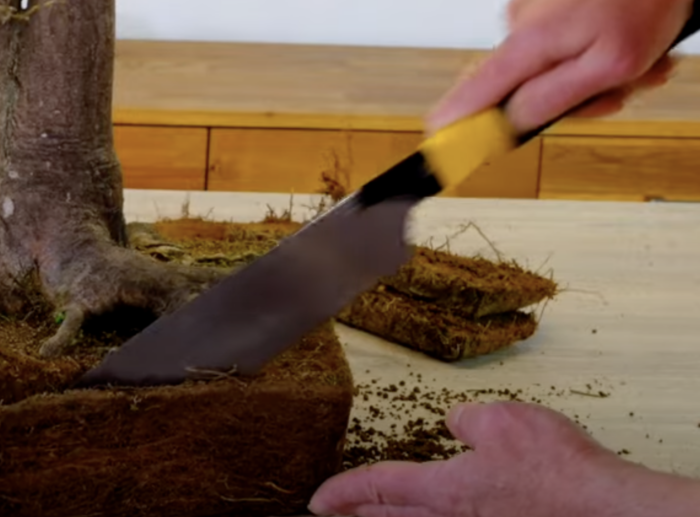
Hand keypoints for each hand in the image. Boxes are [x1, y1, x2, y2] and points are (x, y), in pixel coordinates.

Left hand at [308, 400, 699, 516]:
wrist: (610, 514)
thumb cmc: (561, 473)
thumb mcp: (504, 421)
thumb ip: (468, 420)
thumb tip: (455, 423)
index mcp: (445, 492)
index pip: (377, 488)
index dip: (342, 492)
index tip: (317, 500)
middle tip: (334, 515)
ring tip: (374, 516)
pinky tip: (439, 514)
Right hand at [427, 0, 699, 134]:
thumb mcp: (612, 64)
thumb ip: (557, 98)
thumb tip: (514, 122)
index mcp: (526, 42)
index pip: (473, 95)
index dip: (457, 124)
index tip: (441, 146)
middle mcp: (519, 22)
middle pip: (525, 88)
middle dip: (575, 98)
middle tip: (621, 89)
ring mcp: (535, 6)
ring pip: (555, 66)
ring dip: (598, 72)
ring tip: (642, 58)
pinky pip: (566, 42)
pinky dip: (598, 48)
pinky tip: (632, 36)